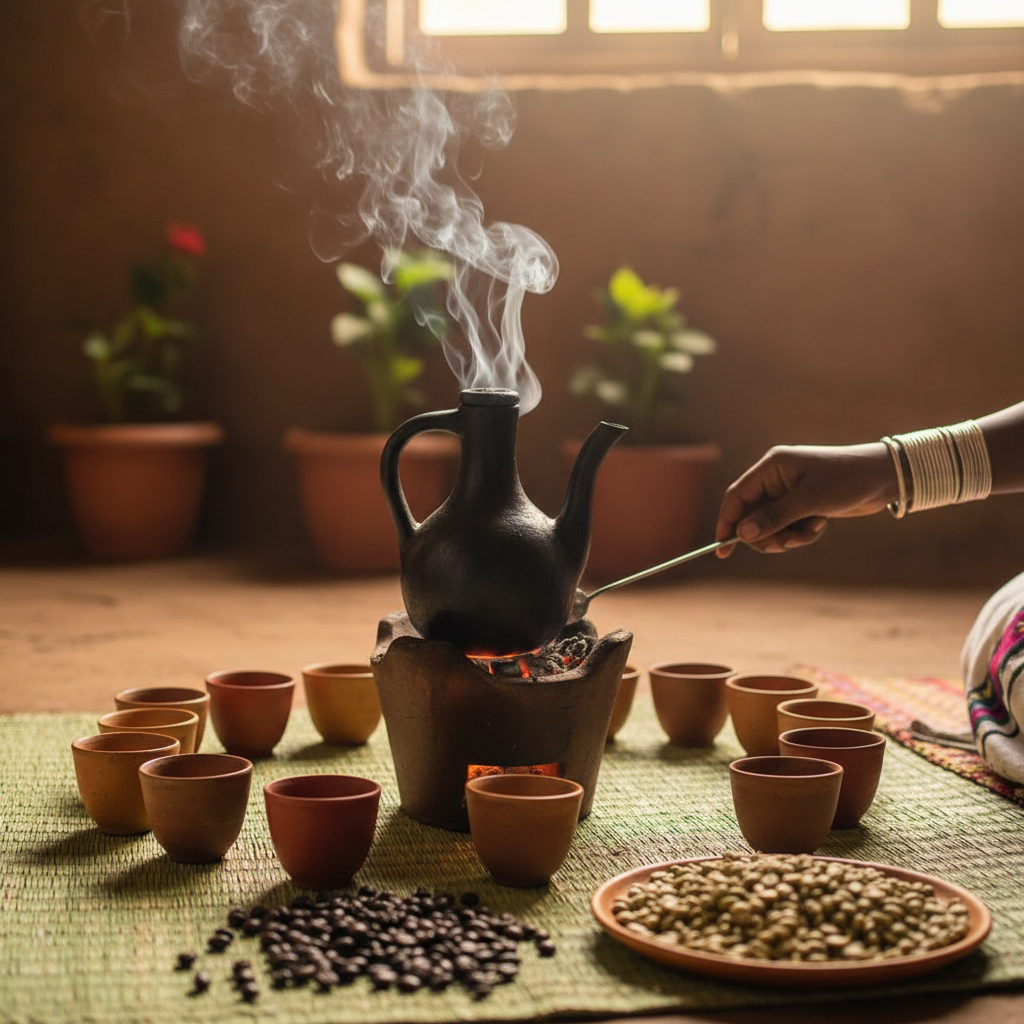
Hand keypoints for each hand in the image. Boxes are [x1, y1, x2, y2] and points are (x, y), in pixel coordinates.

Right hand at [715, 442, 896, 554]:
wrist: (883, 478)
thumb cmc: (847, 480)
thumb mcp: (809, 500)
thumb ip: (774, 517)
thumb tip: (742, 535)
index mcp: (771, 467)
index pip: (737, 496)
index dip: (727, 522)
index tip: (722, 549)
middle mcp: (776, 479)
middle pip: (751, 515)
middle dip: (766, 535)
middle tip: (784, 544)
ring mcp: (788, 493)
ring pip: (770, 526)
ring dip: (786, 536)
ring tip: (808, 533)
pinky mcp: (801, 505)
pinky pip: (787, 528)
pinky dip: (800, 534)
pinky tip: (819, 526)